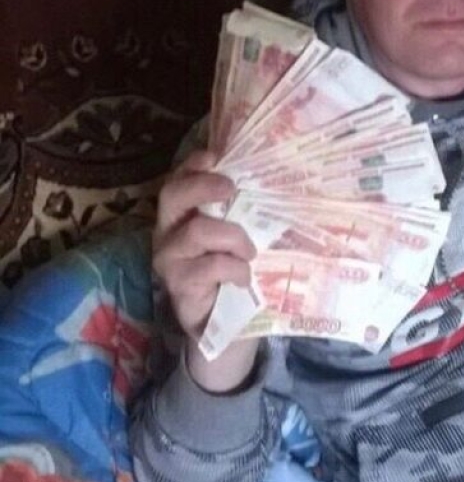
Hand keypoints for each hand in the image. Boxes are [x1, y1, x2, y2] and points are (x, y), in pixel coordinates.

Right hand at [154, 149, 259, 389]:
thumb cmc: (234, 269)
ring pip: (196, 232)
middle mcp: (168, 232)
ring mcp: (170, 260)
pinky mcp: (179, 287)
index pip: (178, 178)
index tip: (216, 155)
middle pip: (172, 195)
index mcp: (182, 214)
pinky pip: (207, 267)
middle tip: (232, 189)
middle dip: (204, 186)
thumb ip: (242, 210)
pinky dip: (233, 268)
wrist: (226, 325)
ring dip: (232, 237)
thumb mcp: (238, 235)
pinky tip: (245, 277)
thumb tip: (278, 178)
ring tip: (250, 251)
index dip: (193, 164)